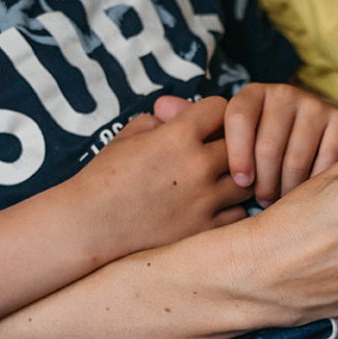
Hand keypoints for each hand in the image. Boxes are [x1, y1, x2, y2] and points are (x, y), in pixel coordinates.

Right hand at [70, 97, 251, 259]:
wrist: (88, 225)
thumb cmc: (104, 177)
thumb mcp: (127, 136)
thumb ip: (161, 120)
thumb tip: (184, 113)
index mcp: (177, 136)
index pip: (221, 108)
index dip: (215, 114)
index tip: (207, 126)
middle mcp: (197, 165)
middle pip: (242, 143)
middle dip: (233, 145)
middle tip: (220, 154)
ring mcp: (204, 199)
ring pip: (248, 181)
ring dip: (239, 178)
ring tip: (222, 181)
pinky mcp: (205, 229)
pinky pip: (238, 214)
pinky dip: (231, 209)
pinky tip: (215, 207)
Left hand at [182, 84, 337, 206]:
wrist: (316, 142)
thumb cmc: (261, 148)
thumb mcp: (227, 137)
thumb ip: (194, 126)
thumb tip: (160, 108)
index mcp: (253, 94)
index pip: (239, 118)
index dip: (238, 154)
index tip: (241, 182)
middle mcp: (285, 93)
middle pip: (269, 144)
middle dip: (264, 181)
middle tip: (262, 202)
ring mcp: (316, 105)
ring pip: (296, 158)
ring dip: (288, 188)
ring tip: (281, 201)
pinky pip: (326, 161)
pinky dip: (315, 183)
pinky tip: (307, 193)